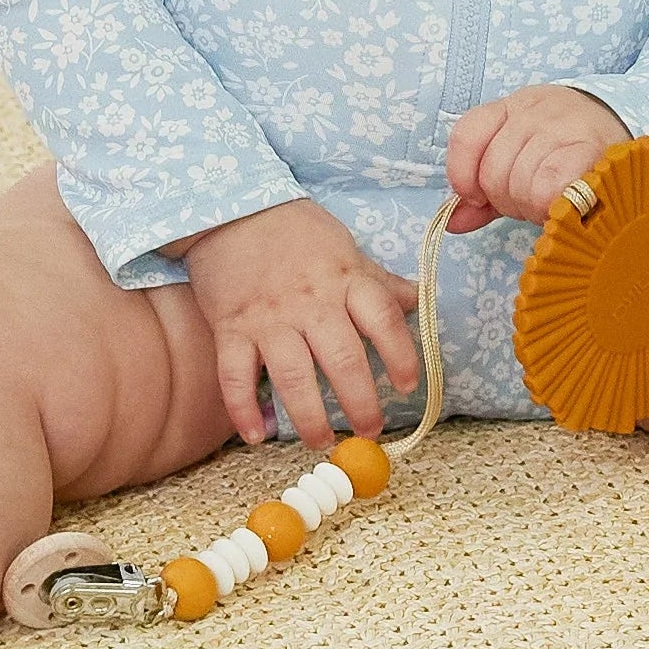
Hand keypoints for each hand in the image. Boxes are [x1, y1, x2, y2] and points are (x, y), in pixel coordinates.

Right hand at [172, 200, 419, 449]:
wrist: (232, 208)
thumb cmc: (295, 230)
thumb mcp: (344, 248)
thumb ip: (378, 281)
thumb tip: (418, 300)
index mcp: (344, 280)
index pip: (384, 319)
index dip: (401, 355)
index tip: (407, 385)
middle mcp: (311, 302)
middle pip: (343, 359)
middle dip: (361, 403)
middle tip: (370, 431)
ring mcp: (268, 317)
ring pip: (293, 376)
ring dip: (310, 417)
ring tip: (322, 440)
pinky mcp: (230, 327)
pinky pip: (235, 375)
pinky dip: (243, 409)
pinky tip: (255, 436)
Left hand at [445, 85, 629, 232]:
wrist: (624, 128)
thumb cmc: (565, 151)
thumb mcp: (519, 159)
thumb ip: (482, 194)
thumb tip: (450, 222)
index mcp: (509, 108)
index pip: (466, 136)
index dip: (463, 175)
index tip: (478, 197)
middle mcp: (533, 111)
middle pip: (494, 171)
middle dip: (508, 200)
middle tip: (532, 201)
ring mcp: (562, 126)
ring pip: (521, 184)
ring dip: (532, 207)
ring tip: (552, 201)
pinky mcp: (591, 148)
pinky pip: (551, 185)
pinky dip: (549, 204)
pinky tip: (561, 206)